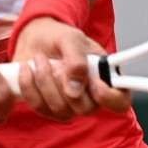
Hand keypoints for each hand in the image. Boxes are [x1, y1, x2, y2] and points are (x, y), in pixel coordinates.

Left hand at [12, 17, 131, 120]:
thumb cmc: (60, 38)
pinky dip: (29, 87)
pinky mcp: (47, 108)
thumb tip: (76, 88)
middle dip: (64, 84)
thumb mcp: (71, 39)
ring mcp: (69, 105)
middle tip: (56, 63)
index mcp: (105, 78)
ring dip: (45, 82)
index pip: (120, 101)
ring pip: (60, 110)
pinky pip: (39, 107)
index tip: (95, 84)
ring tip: (39, 59)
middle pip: (85, 109)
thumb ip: (77, 59)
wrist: (36, 38)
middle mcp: (90, 96)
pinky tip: (27, 70)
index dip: (109, 98)